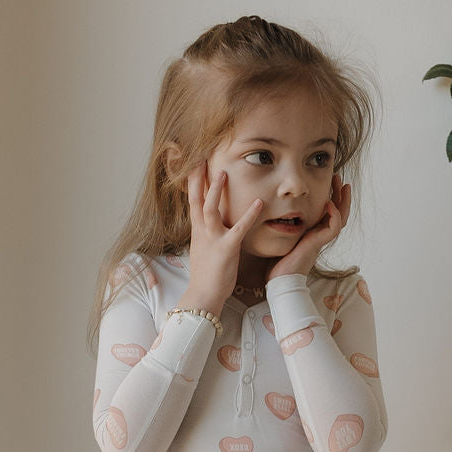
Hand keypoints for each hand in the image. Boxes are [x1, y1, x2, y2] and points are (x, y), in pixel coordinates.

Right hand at [185, 162, 263, 306]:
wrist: (204, 294)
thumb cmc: (207, 274)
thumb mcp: (203, 248)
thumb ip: (207, 233)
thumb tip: (211, 223)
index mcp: (197, 230)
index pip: (192, 199)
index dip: (193, 181)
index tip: (194, 163)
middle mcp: (202, 231)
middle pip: (196, 198)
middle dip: (197, 177)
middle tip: (201, 157)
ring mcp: (213, 239)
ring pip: (210, 209)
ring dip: (216, 190)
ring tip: (223, 172)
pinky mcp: (227, 249)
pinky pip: (239, 229)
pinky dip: (249, 215)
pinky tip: (259, 203)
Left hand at [265, 175, 351, 281]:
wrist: (280, 280)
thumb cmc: (278, 263)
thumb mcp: (281, 237)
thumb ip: (282, 224)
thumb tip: (271, 208)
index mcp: (313, 233)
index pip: (328, 212)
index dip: (332, 197)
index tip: (331, 181)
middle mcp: (319, 235)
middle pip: (339, 213)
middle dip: (341, 195)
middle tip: (340, 179)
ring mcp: (320, 239)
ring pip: (340, 218)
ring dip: (342, 201)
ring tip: (343, 186)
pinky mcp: (317, 244)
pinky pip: (333, 228)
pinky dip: (334, 215)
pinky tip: (329, 203)